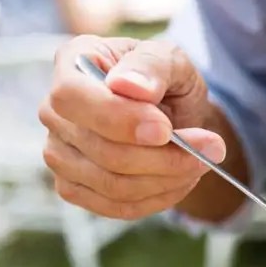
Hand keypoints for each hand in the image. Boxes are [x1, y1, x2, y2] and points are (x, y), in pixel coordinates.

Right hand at [39, 36, 225, 219]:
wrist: (169, 113)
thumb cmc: (164, 80)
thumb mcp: (170, 60)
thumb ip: (152, 66)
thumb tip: (130, 86)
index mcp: (71, 64)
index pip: (72, 97)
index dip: (119, 119)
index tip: (165, 129)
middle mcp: (53, 111)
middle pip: (102, 151)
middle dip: (164, 157)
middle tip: (212, 149)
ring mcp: (58, 154)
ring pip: (113, 185)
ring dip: (168, 179)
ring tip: (201, 162)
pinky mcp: (74, 188)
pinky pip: (118, 207)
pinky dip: (159, 198)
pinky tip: (182, 179)